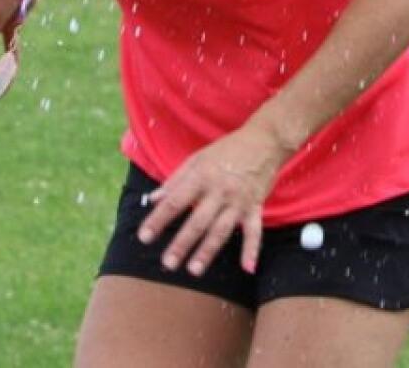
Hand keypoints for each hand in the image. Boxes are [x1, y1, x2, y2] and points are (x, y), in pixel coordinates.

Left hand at [136, 122, 289, 276]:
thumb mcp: (198, 158)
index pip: (176, 200)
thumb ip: (175, 180)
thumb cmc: (227, 149)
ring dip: (208, 250)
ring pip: (222, 229)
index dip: (159, 218)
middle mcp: (220, 190)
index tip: (144, 236)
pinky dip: (252, 249)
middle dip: (182, 242)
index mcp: (202, 175)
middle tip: (167, 263)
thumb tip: (152, 199)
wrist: (265, 139)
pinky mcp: (255, 206)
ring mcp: (239, 200)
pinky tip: (248, 267)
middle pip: (198, 220)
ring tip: (193, 269)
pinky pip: (255, 230)